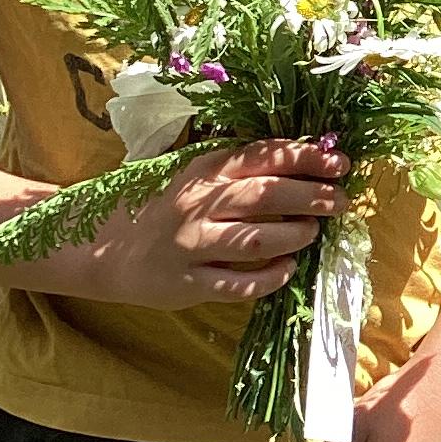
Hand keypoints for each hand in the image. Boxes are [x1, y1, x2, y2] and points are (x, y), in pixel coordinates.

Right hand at [81, 138, 348, 306]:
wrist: (100, 248)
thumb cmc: (158, 207)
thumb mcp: (192, 177)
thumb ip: (236, 171)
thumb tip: (302, 166)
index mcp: (202, 170)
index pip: (262, 157)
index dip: (306, 158)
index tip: (339, 162)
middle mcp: (197, 204)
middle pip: (266, 196)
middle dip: (312, 196)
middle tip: (341, 201)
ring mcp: (191, 245)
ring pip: (256, 240)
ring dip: (294, 235)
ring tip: (313, 233)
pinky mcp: (187, 283)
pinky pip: (238, 284)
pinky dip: (269, 277)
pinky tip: (287, 269)